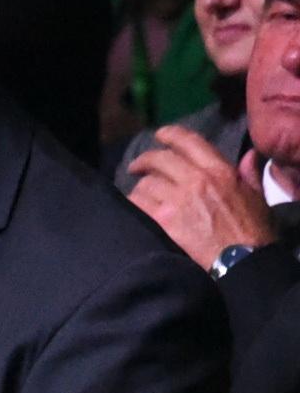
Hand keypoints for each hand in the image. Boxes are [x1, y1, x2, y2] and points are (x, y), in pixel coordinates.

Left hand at [125, 129, 276, 268]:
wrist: (243, 258)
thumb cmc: (254, 228)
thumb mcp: (257, 195)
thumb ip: (249, 172)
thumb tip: (249, 155)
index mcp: (219, 170)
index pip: (188, 141)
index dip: (169, 134)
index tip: (159, 136)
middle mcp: (195, 179)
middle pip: (158, 159)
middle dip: (144, 161)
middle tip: (137, 167)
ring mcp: (177, 198)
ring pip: (146, 182)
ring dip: (141, 187)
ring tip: (142, 193)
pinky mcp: (164, 219)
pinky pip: (138, 202)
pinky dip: (135, 202)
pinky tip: (138, 206)